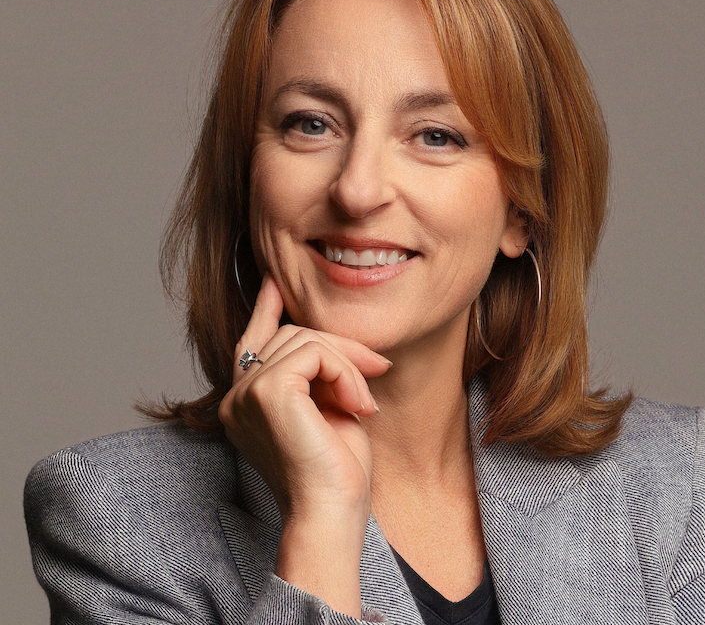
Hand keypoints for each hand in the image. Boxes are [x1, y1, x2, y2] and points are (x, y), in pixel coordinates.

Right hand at [218, 274, 391, 524]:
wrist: (332, 513)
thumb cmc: (335, 471)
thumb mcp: (327, 408)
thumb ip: (319, 373)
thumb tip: (329, 338)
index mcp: (245, 402)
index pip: (251, 342)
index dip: (265, 308)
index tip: (274, 281)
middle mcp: (235, 396)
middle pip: (290, 335)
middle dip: (340, 346)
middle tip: (378, 368)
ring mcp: (246, 394)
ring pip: (306, 340)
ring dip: (348, 365)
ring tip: (365, 402)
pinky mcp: (267, 392)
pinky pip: (316, 353)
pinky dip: (345, 373)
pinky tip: (358, 404)